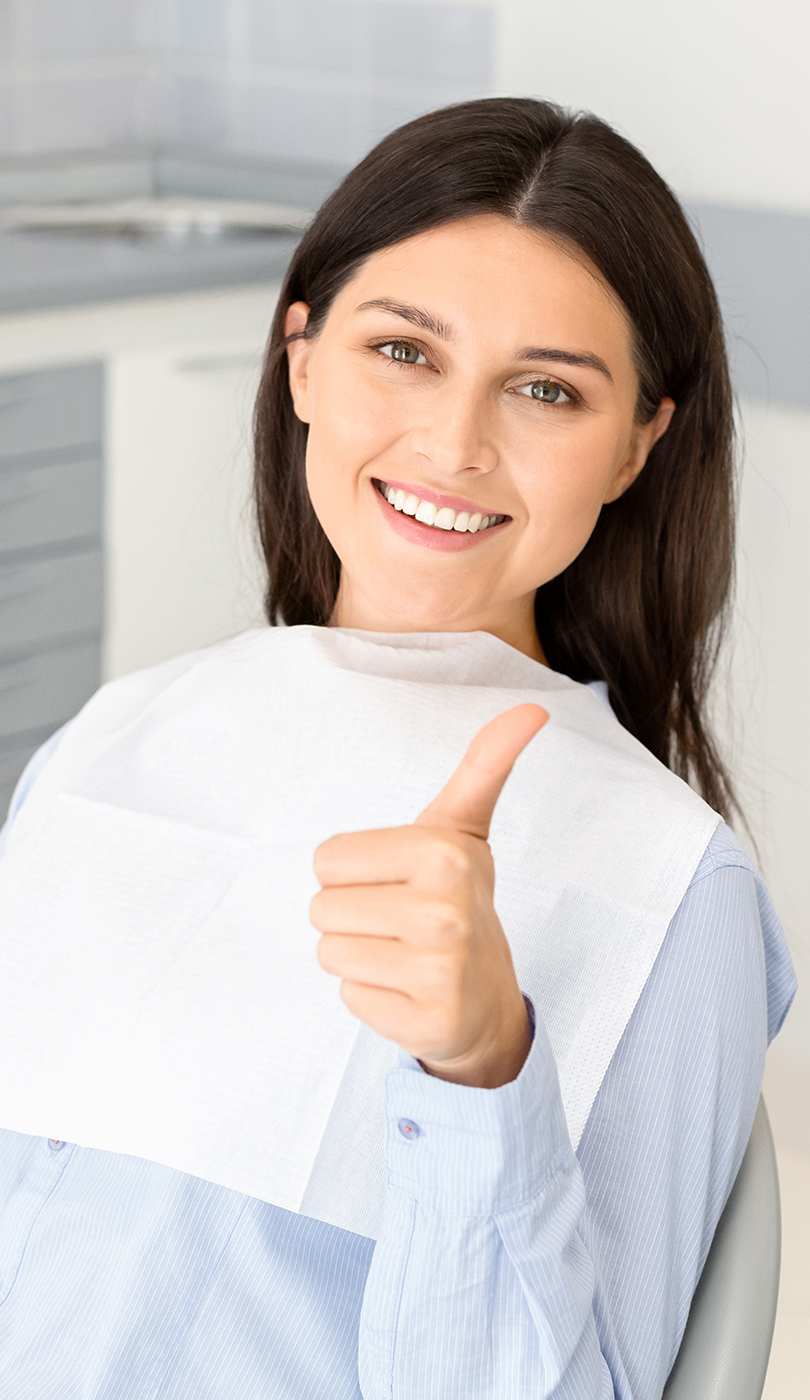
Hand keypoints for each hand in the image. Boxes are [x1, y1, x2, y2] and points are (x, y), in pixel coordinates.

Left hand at [310, 704, 547, 1087]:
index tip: (398, 883)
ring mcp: (440, 970)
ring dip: (358, 957)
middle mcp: (445, 910)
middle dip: (352, 917)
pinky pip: (349, 997)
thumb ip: (485, 764)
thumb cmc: (458, 900)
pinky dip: (372, 998)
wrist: (487, 999)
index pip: (325, 858)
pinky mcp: (428, 1021)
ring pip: (329, 952)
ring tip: (403, 956)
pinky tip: (408, 992)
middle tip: (401, 924)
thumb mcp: (464, 829)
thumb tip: (532, 708)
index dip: (354, 872)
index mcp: (445, 852)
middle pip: (321, 907)